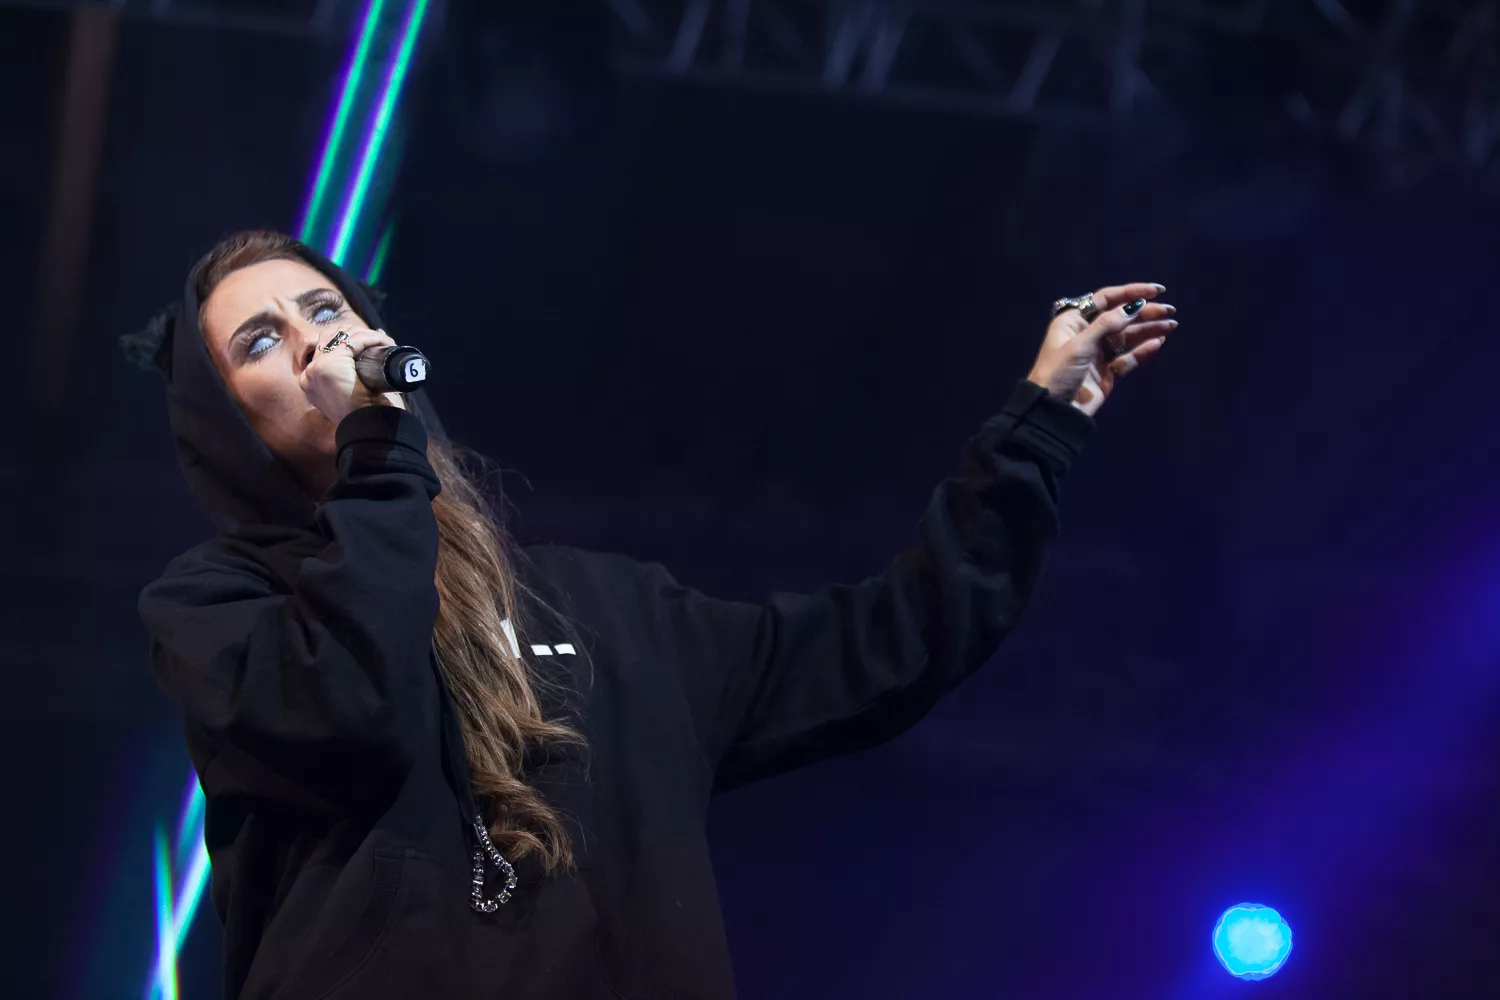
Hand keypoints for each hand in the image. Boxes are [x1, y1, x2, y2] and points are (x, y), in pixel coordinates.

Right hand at [300, 327, 406, 424]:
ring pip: (341, 336)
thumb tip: (370, 356)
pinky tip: (384, 342)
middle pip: (330, 338)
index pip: (326, 348)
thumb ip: (353, 380)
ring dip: (365, 335)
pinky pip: (352, 341)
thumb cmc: (368, 416)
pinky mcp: (329, 365)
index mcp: (313, 382)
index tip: (372, 343)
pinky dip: (370, 337)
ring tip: (385, 342)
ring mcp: (317, 368)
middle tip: (379, 341)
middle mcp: (310, 374)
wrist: (370, 429)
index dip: (350, 341)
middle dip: (356, 334)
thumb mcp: (354, 395)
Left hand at [1026, 283, 1177, 417]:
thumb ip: (1107, 325)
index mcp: (1074, 321)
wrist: (1052, 412)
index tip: (1155, 291)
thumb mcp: (1080, 345)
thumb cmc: (1058, 373)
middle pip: (1120, 318)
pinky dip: (1142, 351)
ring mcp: (1098, 353)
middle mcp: (1087, 334)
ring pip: (1128, 337)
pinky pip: (1128, 358)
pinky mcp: (1107, 372)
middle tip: (1170, 311)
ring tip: (1170, 325)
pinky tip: (1157, 343)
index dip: (1130, 293)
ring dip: (1148, 330)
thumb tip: (1134, 306)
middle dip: (1145, 313)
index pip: (1106, 299)